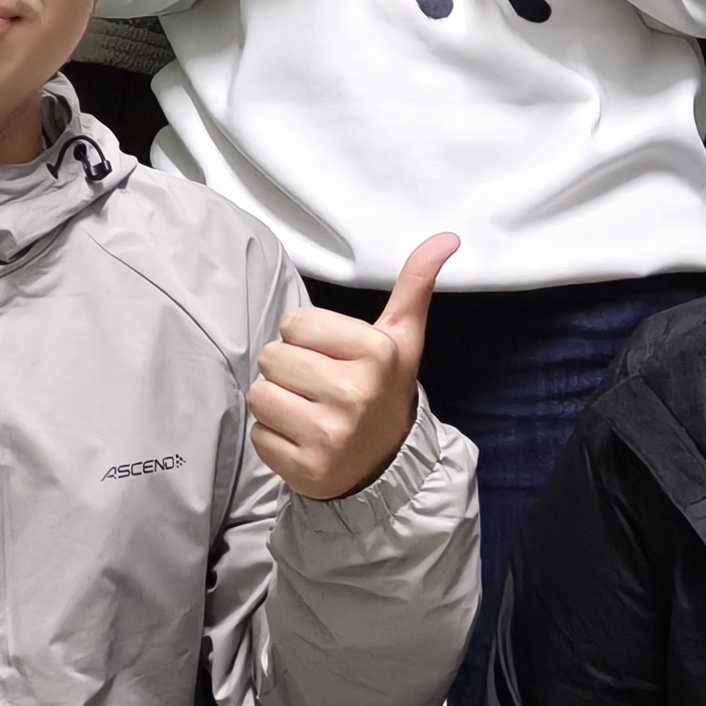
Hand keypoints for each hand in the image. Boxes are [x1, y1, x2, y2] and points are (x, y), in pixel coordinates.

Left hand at [253, 234, 451, 498]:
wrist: (386, 466)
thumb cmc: (384, 389)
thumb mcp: (403, 337)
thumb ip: (415, 284)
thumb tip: (447, 236)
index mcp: (376, 353)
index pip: (294, 322)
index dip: (308, 338)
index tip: (333, 357)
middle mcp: (353, 393)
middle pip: (271, 356)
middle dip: (288, 370)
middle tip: (319, 386)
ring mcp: (329, 434)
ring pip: (259, 395)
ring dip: (277, 403)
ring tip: (308, 411)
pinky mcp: (305, 468)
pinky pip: (258, 435)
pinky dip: (273, 438)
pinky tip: (302, 439)